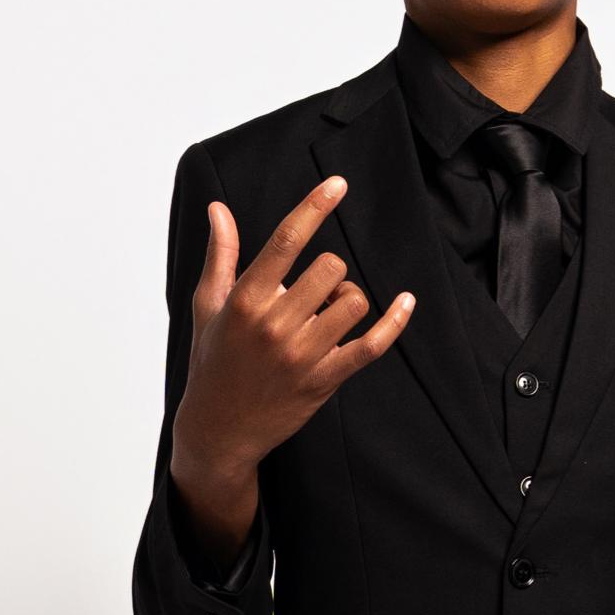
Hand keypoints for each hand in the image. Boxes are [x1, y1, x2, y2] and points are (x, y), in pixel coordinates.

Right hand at [171, 175, 414, 500]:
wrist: (219, 429)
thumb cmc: (212, 363)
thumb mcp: (208, 306)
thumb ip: (220, 255)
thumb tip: (218, 208)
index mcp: (246, 300)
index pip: (284, 242)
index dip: (314, 207)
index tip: (337, 184)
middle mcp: (275, 326)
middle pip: (330, 268)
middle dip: (330, 271)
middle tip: (315, 291)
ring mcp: (302, 356)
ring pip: (353, 302)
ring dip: (348, 299)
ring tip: (329, 313)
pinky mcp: (324, 381)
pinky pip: (370, 346)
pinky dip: (394, 323)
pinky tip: (406, 302)